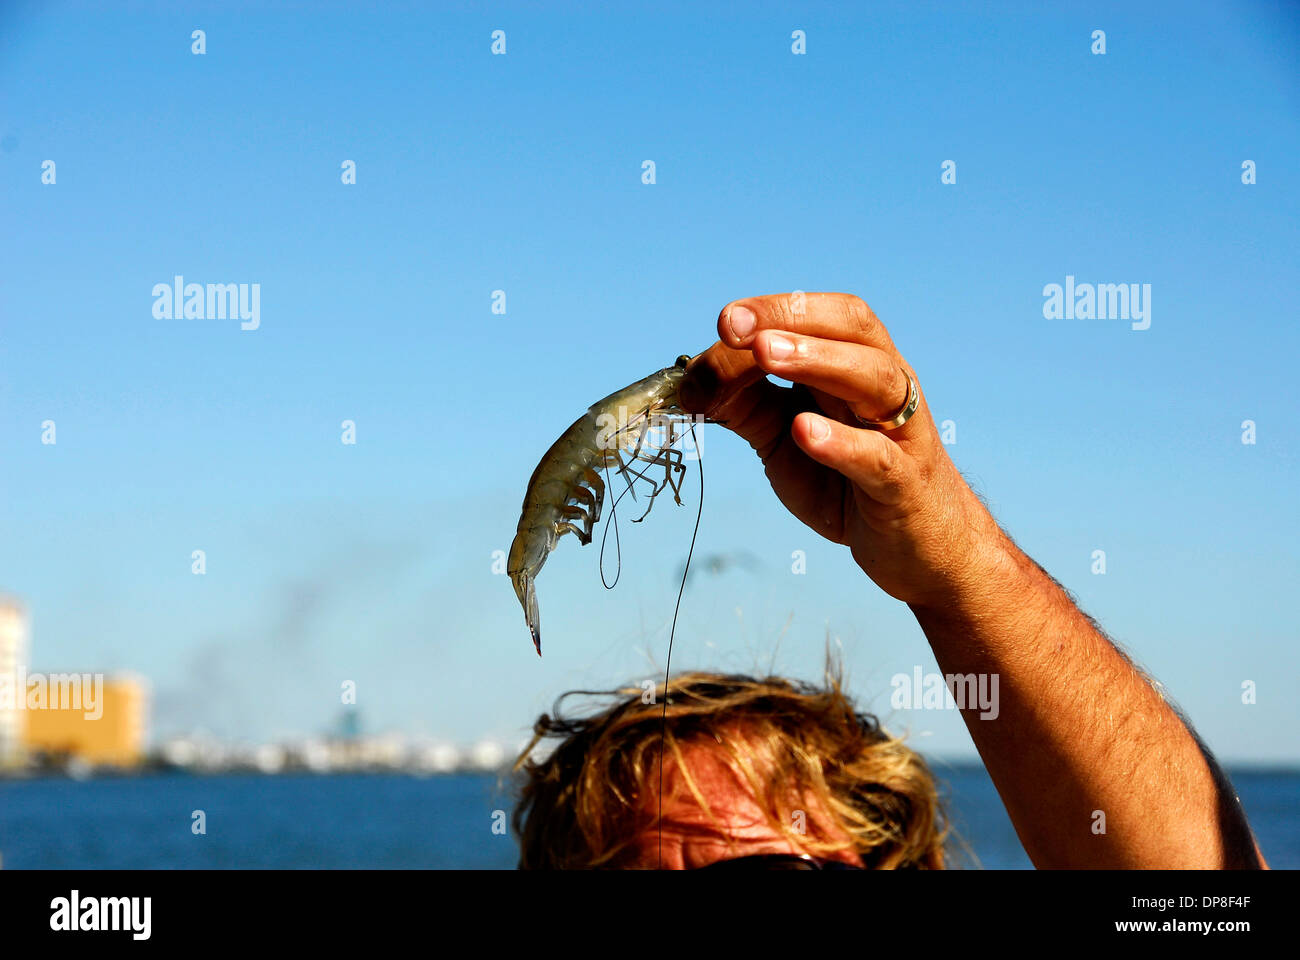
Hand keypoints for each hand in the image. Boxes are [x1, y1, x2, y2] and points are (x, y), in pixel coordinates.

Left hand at [679, 293, 1002, 608]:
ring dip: (817, 360)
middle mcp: (885, 388)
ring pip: (873, 379)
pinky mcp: (905, 486)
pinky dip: (842, 441)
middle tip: (734, 327)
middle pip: (852, 330)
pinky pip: (878, 458)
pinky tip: (803, 431)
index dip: (774, 309)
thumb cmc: (849, 483)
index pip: (822, 316)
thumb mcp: (784, 438)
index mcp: (856, 366)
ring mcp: (901, 434)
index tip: (726, 320)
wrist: (918, 550)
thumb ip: (744, 406)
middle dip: (792, 320)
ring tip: (765, 354)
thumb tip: (686, 382)